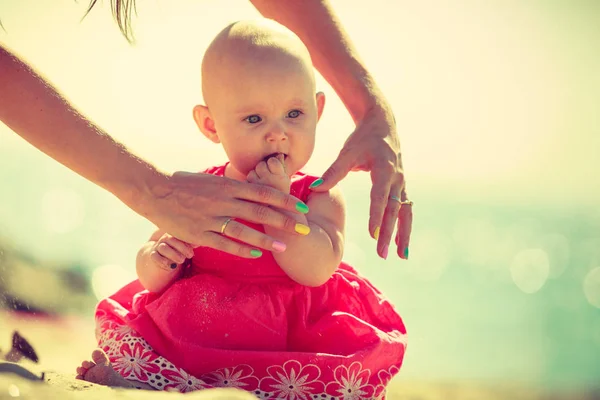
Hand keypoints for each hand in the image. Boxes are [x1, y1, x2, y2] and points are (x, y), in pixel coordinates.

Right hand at [142, 170, 308, 257]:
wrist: (155, 189)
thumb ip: (234, 187)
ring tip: (283, 247)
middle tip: (304, 230)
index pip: (264, 192)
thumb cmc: (186, 184)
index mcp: (229, 185)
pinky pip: (224, 243)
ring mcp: (211, 217)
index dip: (286, 200)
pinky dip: (241, 250)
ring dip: (266, 240)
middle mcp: (223, 200)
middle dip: (285, 221)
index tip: (302, 208)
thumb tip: (254, 191)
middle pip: (261, 212)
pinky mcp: (199, 233)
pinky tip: (256, 255)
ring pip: (244, 231)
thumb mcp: (213, 180)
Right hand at [149, 233, 194, 269]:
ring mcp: (157, 246)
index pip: (178, 234)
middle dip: (181, 248)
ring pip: (162, 247)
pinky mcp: (153, 255)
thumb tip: (198, 242)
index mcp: (173, 234)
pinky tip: (171, 266)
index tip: (192, 252)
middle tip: (190, 256)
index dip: (186, 243)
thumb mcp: (186, 246)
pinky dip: (162, 261)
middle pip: (170, 239)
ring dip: (173, 254)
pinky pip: (154, 256)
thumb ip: (191, 243)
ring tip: (181, 261)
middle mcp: (164, 239)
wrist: (164, 257)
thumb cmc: (179, 250)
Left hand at [246, 155, 290, 193]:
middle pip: (261, 165)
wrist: (277, 217)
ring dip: (256, 176)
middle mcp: (269, 183)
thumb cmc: (282, 196)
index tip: (275, 168)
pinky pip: (246, 182)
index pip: (273, 161)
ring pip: (252, 173)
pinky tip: (256, 191)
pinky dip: (250, 184)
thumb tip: (277, 154)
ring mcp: (257, 189)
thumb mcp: (285, 180)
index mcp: (281, 179)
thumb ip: (281, 166)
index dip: (273, 162)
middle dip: (263, 168)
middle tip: (268, 177)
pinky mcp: (248, 195)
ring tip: (263, 185)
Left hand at [309, 104, 412, 259]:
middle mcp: (396, 178)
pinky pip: (405, 210)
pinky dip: (404, 226)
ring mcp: (401, 183)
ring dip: (403, 234)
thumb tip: (316, 188)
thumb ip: (333, 172)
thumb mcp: (347, 152)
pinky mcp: (401, 186)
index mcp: (383, 169)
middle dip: (389, 234)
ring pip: (405, 213)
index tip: (373, 235)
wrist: (382, 124)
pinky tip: (401, 244)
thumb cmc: (362, 138)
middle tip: (382, 254)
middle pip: (393, 210)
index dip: (376, 216)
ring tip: (401, 256)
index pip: (379, 197)